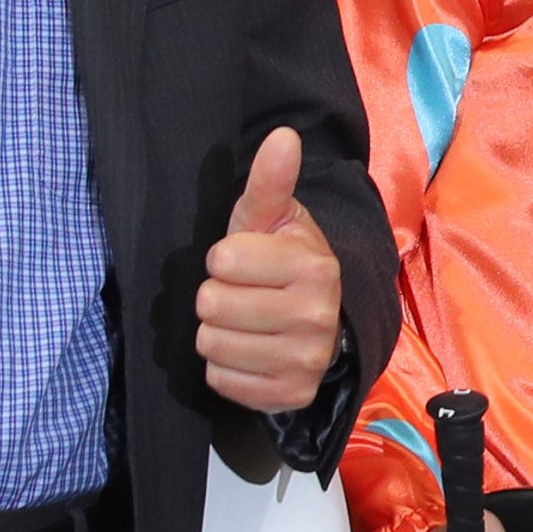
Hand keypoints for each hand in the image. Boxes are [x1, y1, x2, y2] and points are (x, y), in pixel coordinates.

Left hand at [198, 129, 343, 412]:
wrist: (321, 320)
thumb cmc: (281, 263)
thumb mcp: (272, 220)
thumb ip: (270, 181)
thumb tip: (283, 136)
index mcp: (314, 267)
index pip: (222, 261)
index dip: (224, 259)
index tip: (246, 263)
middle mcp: (317, 316)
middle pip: (211, 305)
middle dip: (217, 298)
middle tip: (243, 295)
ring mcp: (307, 360)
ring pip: (211, 345)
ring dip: (217, 334)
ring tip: (245, 323)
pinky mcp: (291, 394)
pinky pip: (221, 380)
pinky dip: (226, 368)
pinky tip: (249, 352)